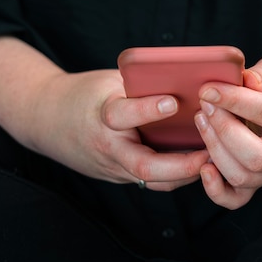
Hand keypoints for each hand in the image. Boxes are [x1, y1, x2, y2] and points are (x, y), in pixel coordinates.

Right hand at [29, 69, 209, 189]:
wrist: (46, 121)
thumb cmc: (85, 95)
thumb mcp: (108, 82)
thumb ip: (140, 85)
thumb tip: (185, 80)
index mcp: (100, 116)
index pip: (120, 115)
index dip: (146, 109)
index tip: (173, 102)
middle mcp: (107, 147)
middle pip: (143, 166)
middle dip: (181, 164)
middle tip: (211, 152)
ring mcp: (113, 167)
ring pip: (153, 181)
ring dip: (186, 173)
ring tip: (215, 159)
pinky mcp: (119, 176)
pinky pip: (152, 180)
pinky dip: (177, 173)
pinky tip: (200, 161)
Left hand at [194, 52, 261, 208]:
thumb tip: (247, 81)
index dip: (234, 101)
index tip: (208, 89)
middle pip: (255, 156)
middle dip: (223, 130)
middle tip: (205, 105)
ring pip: (242, 176)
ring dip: (214, 149)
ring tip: (201, 119)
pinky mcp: (258, 182)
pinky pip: (236, 199)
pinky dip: (215, 190)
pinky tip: (203, 167)